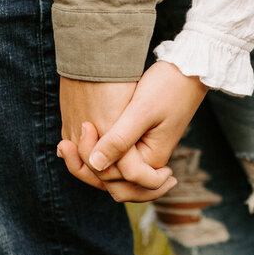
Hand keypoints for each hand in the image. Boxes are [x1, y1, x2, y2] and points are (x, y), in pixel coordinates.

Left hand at [58, 77, 175, 200]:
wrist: (187, 70)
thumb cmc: (168, 86)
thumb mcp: (141, 111)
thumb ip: (119, 140)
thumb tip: (94, 164)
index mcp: (152, 161)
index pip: (116, 179)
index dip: (94, 161)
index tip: (86, 126)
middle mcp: (148, 163)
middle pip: (112, 184)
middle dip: (87, 169)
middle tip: (65, 144)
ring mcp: (143, 155)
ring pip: (111, 174)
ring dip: (88, 164)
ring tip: (68, 143)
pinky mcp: (138, 144)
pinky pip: (113, 159)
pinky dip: (95, 154)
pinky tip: (80, 137)